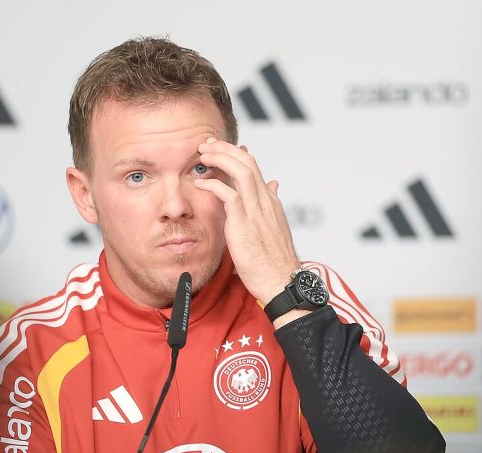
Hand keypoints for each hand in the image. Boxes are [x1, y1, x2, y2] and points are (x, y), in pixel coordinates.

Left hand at [195, 137, 298, 305]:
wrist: (281, 280)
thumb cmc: (274, 260)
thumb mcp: (275, 227)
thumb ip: (271, 203)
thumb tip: (274, 184)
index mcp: (270, 201)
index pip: (254, 167)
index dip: (235, 153)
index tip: (219, 148)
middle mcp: (265, 201)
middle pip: (247, 161)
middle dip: (225, 148)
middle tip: (206, 143)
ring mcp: (256, 210)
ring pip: (240, 171)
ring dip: (220, 158)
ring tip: (202, 154)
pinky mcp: (244, 221)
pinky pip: (227, 194)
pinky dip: (212, 184)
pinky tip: (200, 183)